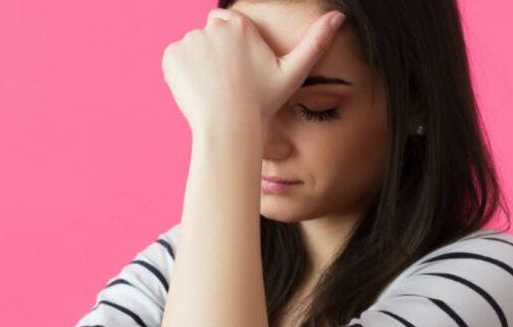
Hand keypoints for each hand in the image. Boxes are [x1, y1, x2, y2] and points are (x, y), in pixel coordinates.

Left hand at [161, 7, 345, 130]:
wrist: (228, 125)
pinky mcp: (172, 55)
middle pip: (209, 37)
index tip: (237, 73)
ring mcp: (191, 40)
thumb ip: (316, 42)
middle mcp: (214, 27)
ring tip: (212, 91)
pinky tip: (196, 91)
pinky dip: (181, 74)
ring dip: (198, 66)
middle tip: (225, 86)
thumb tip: (340, 15)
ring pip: (193, 50)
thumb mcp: (293, 73)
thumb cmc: (262, 103)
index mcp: (241, 26)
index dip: (231, 51)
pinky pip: (175, 61)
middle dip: (214, 57)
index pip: (228, 26)